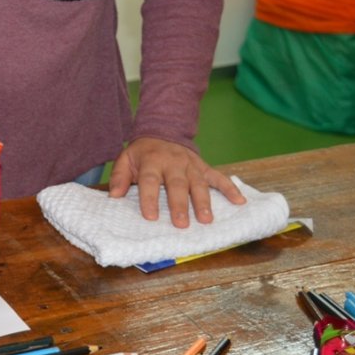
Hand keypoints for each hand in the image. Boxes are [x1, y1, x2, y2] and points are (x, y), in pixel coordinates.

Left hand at [108, 137, 246, 227]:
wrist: (163, 131)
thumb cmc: (142, 153)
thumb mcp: (125, 159)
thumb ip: (119, 177)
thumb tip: (114, 196)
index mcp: (152, 161)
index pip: (150, 181)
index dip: (150, 198)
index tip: (150, 217)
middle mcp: (173, 162)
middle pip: (177, 184)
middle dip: (180, 204)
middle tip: (182, 224)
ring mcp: (191, 164)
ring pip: (199, 183)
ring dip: (204, 201)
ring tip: (206, 220)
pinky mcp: (204, 167)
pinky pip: (218, 177)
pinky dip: (230, 188)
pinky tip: (240, 201)